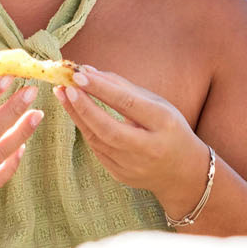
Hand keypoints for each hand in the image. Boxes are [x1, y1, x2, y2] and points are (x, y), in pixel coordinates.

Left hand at [54, 65, 211, 219]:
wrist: (183, 173)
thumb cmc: (170, 129)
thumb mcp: (158, 104)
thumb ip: (124, 88)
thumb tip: (90, 72)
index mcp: (164, 123)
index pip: (127, 104)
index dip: (102, 89)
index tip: (80, 75)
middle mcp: (149, 148)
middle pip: (108, 128)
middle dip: (84, 107)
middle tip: (66, 87)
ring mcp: (134, 166)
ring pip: (98, 140)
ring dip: (77, 116)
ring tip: (62, 95)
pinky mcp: (121, 175)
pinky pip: (98, 150)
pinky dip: (86, 129)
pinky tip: (76, 113)